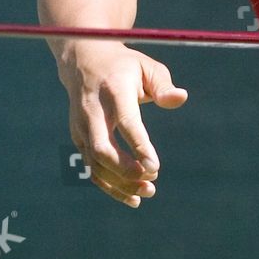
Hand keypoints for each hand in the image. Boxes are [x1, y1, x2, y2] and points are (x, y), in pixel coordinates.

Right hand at [59, 42, 187, 206]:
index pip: (126, 123)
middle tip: (151, 182)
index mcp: (114, 90)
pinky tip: (132, 198)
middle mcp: (93, 110)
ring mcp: (81, 125)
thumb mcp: (146, 66)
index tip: (156, 168)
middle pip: (103, 148)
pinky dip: (109, 186)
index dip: (140, 148)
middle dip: (126, 171)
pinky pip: (91, 168)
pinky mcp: (77, 137)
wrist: (83, 60)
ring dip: (120, 183)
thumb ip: (163, 85)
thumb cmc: (124, 66)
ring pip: (95, 164)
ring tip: (147, 192)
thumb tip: (181, 98)